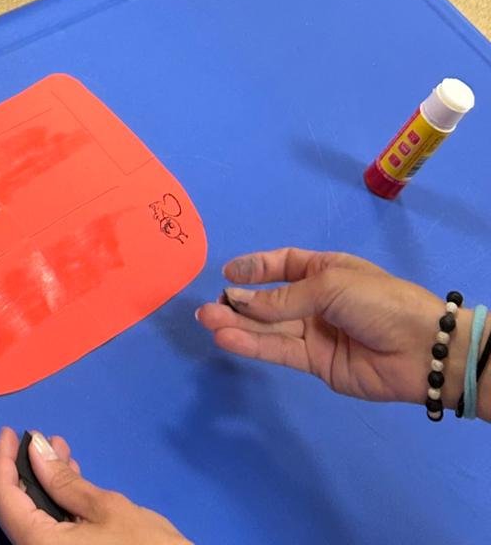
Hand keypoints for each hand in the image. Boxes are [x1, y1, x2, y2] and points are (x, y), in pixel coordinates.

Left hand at [0, 429, 190, 542]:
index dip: (2, 462)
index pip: (4, 499)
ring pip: (34, 520)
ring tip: (62, 453)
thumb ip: (64, 480)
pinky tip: (73, 482)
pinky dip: (56, 506)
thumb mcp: (107, 508)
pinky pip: (50, 532)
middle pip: (15, 510)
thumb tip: (35, 449)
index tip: (10, 432)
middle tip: (42, 439)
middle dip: (27, 471)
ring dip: (44, 486)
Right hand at [196, 248, 453, 405]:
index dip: (256, 268)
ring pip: (269, 328)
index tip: (228, 273)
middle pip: (270, 300)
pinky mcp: (317, 364)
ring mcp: (316, 333)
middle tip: (206, 305)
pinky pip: (279, 351)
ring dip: (239, 325)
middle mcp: (316, 301)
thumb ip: (284, 299)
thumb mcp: (329, 285)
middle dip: (240, 302)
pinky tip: (228, 339)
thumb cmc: (378, 300)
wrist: (420, 349)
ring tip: (207, 320)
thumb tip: (244, 303)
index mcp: (324, 270)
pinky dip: (253, 345)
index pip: (283, 264)